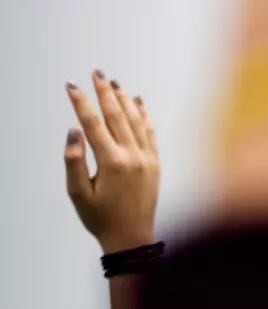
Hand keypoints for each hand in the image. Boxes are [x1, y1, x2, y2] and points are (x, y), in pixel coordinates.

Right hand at [64, 72, 159, 254]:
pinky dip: (145, 116)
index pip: (93, 123)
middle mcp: (132, 156)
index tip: (71, 85)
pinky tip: (139, 102)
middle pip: (117, 116)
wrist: (132, 236)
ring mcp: (147, 158)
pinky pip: (150, 133)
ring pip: (136, 121)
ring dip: (124, 100)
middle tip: (96, 72)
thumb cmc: (100, 217)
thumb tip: (74, 131)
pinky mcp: (156, 163)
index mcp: (111, 162)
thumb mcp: (77, 192)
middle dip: (104, 93)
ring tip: (114, 83)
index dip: (81, 102)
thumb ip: (74, 160)